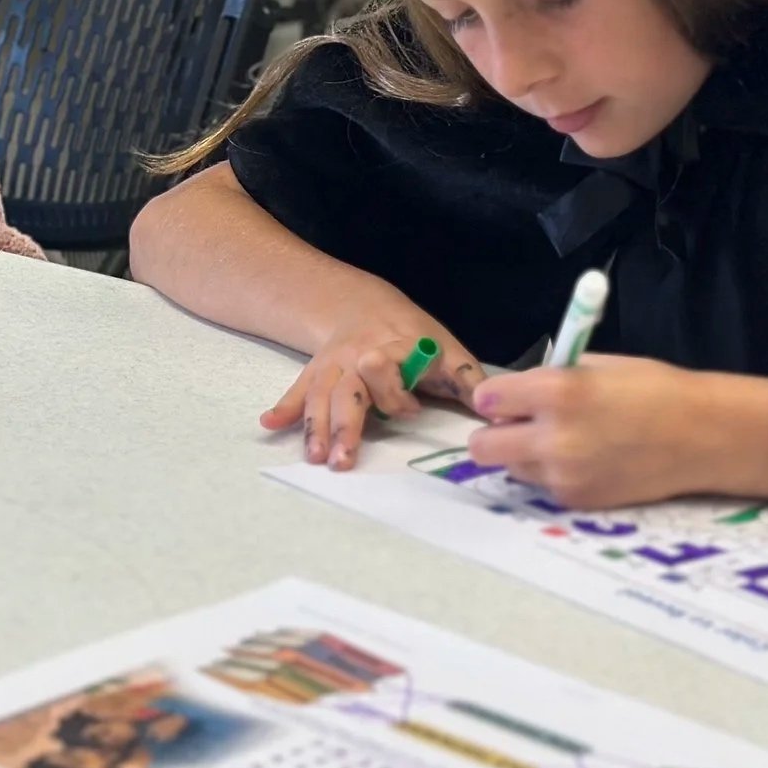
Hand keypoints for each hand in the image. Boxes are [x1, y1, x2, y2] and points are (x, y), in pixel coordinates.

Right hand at [261, 314, 483, 471]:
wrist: (366, 307)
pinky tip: (270, 423)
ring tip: (316, 456)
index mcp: (393, 350)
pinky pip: (298, 389)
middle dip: (346, 424)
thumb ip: (468, 380)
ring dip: (316, 426)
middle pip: (349, 390)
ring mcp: (334, 366)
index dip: (397, 393)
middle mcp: (358, 358)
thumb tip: (497, 412)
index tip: (409, 409)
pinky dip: (285, 406)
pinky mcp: (317, 373)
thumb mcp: (447, 347)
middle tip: (343, 459)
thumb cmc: (415, 336)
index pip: (389, 371)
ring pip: (321, 395)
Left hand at [464, 353, 712, 508]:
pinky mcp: (577, 500)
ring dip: (524, 454)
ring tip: (563, 442)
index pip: (487, 399)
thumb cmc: (655, 390)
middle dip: (495, 432)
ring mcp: (563, 475)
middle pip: (483, 446)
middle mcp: (552, 438)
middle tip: (522, 425)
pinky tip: (587, 461)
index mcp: (555, 392)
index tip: (512, 397)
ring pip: (511, 468)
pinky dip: (553, 474)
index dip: (498, 396)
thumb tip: (517, 394)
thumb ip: (549, 379)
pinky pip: (543, 486)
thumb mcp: (597, 366)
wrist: (704, 437)